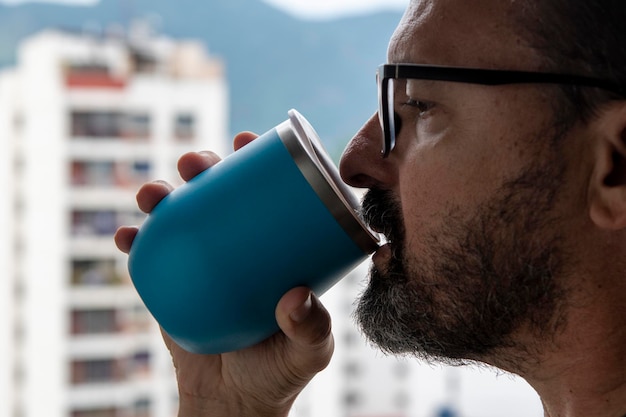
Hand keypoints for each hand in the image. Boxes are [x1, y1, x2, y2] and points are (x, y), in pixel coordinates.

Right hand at [114, 132, 333, 416]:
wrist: (234, 402)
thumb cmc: (279, 371)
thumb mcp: (308, 351)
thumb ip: (312, 328)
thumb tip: (295, 297)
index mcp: (273, 248)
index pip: (267, 193)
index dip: (256, 161)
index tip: (245, 140)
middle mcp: (236, 247)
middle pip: (217, 193)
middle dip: (202, 166)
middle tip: (195, 163)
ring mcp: (202, 263)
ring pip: (178, 215)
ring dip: (161, 194)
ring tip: (153, 194)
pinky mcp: (172, 283)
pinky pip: (148, 255)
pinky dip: (133, 241)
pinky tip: (125, 236)